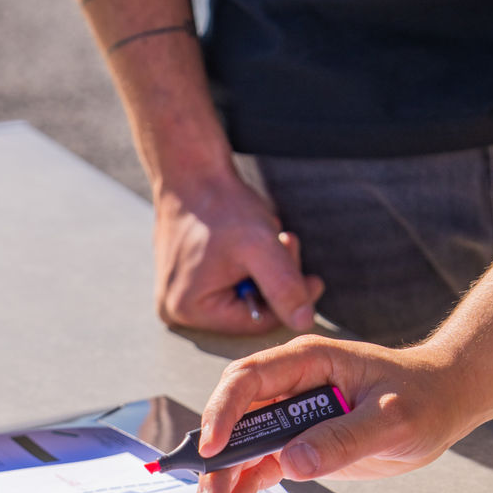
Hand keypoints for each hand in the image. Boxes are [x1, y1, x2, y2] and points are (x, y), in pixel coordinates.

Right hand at [154, 170, 322, 334]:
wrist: (191, 170)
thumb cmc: (220, 204)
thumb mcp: (260, 247)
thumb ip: (284, 287)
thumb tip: (304, 322)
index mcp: (189, 310)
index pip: (256, 323)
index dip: (290, 301)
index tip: (314, 278)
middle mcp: (178, 309)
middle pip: (249, 310)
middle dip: (277, 281)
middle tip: (289, 243)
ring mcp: (180, 294)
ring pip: (243, 295)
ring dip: (266, 270)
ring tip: (270, 236)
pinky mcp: (187, 279)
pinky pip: (230, 283)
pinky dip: (249, 265)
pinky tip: (252, 240)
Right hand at [193, 335, 487, 492]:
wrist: (445, 402)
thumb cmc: (423, 395)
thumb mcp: (392, 418)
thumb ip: (343, 438)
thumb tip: (291, 462)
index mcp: (307, 362)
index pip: (248, 380)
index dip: (224, 412)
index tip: (213, 450)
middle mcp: (290, 386)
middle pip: (236, 420)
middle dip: (216, 463)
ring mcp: (292, 417)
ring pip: (242, 449)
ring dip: (223, 483)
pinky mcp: (300, 444)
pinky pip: (261, 467)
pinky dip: (243, 490)